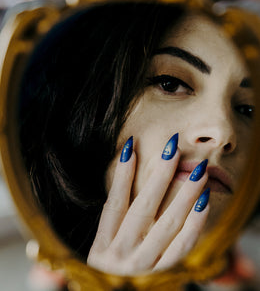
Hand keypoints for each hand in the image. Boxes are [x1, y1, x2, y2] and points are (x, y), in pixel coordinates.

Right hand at [87, 134, 209, 274]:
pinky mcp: (163, 272)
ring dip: (185, 196)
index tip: (132, 145)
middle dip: (160, 176)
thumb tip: (127, 161)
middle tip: (173, 150)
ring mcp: (145, 265)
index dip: (122, 174)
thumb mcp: (104, 236)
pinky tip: (205, 201)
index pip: (115, 202)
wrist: (113, 290)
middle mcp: (122, 253)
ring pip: (168, 226)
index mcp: (103, 242)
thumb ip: (115, 207)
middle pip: (143, 209)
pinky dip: (195, 223)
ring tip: (199, 172)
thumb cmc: (110, 256)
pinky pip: (183, 246)